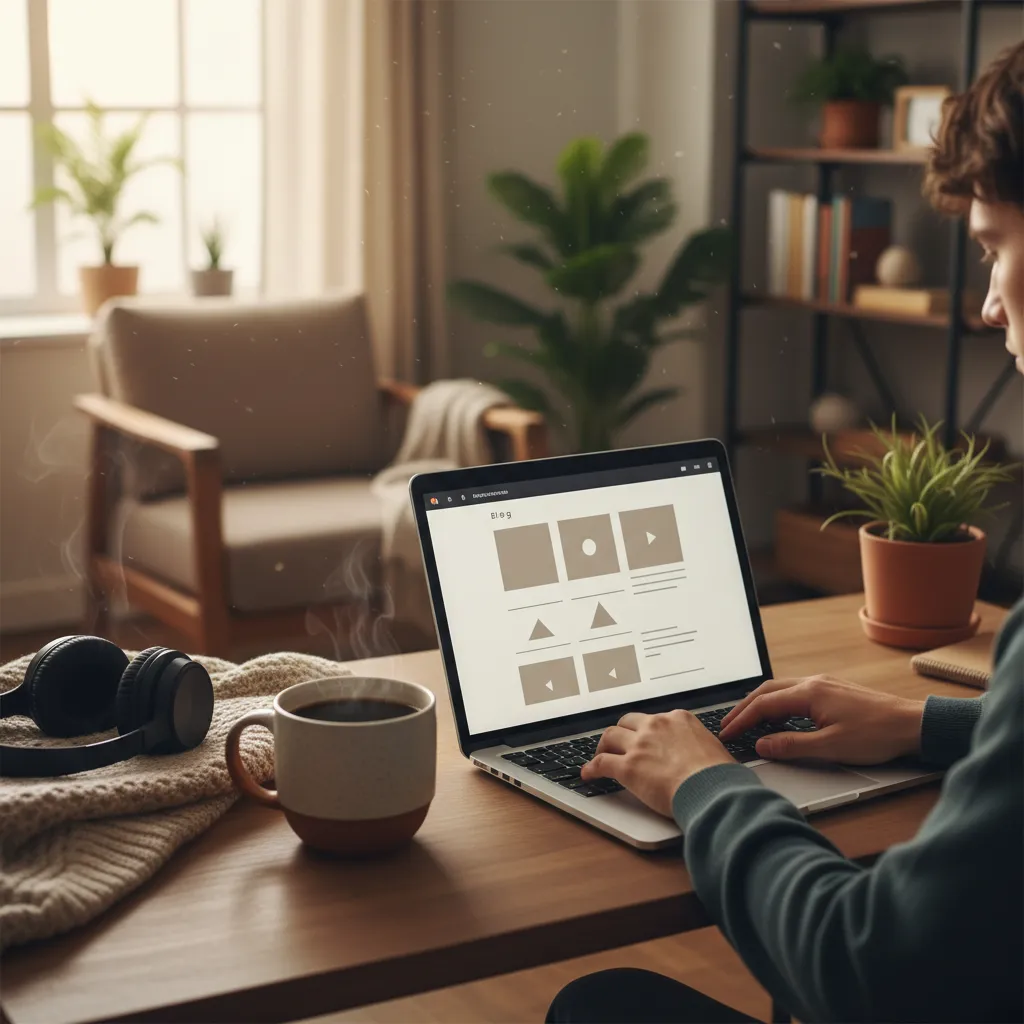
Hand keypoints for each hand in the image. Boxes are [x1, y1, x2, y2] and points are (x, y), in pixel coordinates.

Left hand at [581, 710, 734, 817]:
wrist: (714, 790)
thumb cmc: (720, 776)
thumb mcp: (714, 749)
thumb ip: (699, 746)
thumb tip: (703, 758)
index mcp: (678, 719)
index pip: (654, 719)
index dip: (646, 730)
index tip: (643, 736)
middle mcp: (656, 726)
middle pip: (628, 722)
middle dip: (622, 732)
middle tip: (619, 744)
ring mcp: (640, 745)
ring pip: (610, 736)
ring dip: (603, 745)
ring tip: (601, 754)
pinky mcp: (628, 767)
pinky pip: (602, 763)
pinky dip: (592, 768)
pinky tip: (588, 774)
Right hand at [719, 675, 924, 765]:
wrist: (912, 724)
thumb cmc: (877, 735)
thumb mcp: (831, 747)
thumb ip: (792, 745)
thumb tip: (762, 744)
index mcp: (808, 693)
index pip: (763, 705)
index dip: (741, 720)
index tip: (726, 733)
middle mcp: (813, 683)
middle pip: (766, 691)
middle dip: (744, 708)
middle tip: (728, 725)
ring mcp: (823, 684)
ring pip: (780, 689)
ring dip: (760, 704)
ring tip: (747, 721)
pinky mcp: (832, 691)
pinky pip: (794, 692)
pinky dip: (778, 703)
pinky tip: (779, 717)